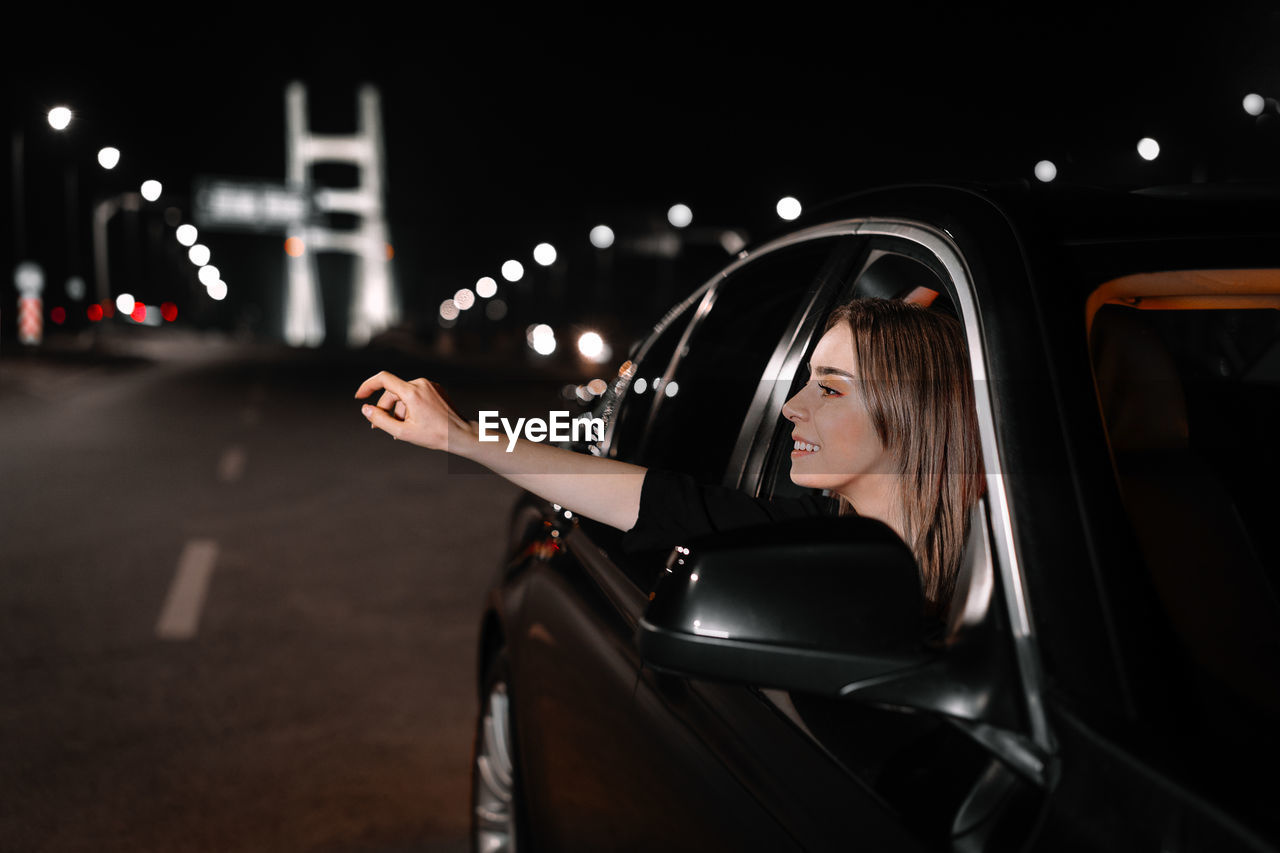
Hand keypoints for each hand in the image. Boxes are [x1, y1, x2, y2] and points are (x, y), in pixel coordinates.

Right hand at [354, 371, 471, 450]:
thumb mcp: (402, 432)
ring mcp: (430, 385)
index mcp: (412, 392)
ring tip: (400, 428)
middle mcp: (421, 383)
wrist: (460, 434)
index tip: (359, 396)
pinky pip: (415, 394)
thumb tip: (365, 409)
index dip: (368, 386)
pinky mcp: (435, 389)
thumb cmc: (434, 435)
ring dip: (398, 410)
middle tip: (378, 426)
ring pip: (403, 394)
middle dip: (385, 408)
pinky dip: (409, 406)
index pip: (383, 378)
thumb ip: (380, 420)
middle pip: (393, 391)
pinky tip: (411, 421)